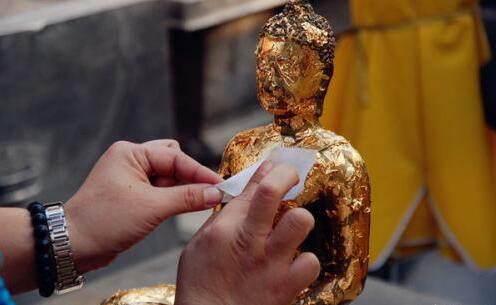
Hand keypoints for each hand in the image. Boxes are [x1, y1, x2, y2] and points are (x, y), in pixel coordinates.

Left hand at [65, 140, 222, 272]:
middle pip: (173, 162)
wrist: (73, 246)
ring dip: (180, 190)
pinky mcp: (132, 194)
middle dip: (189, 178)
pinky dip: (172, 199)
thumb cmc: (105, 221)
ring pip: (168, 177)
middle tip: (207, 194)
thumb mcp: (152, 207)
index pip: (176, 157)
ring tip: (192, 204)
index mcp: (131, 153)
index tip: (221, 186)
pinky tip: (180, 208)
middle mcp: (130, 160)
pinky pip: (160, 191)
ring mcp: (131, 178)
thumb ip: (188, 198)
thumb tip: (216, 193)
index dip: (200, 172)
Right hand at [175, 161, 319, 304]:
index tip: (276, 165)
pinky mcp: (286, 285)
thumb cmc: (201, 285)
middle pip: (273, 192)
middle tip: (290, 177)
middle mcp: (250, 240)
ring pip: (300, 221)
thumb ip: (221, 219)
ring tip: (292, 226)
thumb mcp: (198, 245)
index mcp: (226, 228)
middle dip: (286, 175)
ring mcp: (271, 262)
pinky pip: (311, 262)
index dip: (268, 169)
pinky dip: (306, 260)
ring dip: (299, 219)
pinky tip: (295, 262)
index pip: (251, 186)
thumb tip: (240, 198)